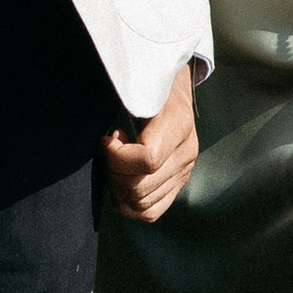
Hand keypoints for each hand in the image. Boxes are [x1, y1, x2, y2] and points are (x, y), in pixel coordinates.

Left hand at [104, 64, 197, 225]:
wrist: (171, 84)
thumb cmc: (146, 80)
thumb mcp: (137, 81)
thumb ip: (127, 98)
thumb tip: (108, 133)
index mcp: (178, 124)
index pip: (147, 159)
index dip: (117, 156)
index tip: (106, 139)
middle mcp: (186, 153)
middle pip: (140, 188)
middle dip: (112, 174)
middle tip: (106, 153)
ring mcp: (184, 171)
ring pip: (143, 204)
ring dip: (118, 189)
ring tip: (114, 165)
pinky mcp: (178, 182)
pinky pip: (151, 212)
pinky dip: (129, 204)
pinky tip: (120, 180)